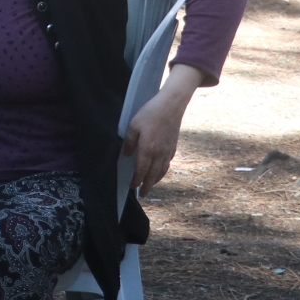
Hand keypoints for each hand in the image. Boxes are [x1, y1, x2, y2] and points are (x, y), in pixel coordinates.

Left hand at [122, 63, 205, 194]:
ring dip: (156, 180)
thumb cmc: (150, 114)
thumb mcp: (133, 126)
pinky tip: (160, 171)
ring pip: (162, 170)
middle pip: (153, 174)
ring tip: (151, 185)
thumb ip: (129, 142)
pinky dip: (163, 170)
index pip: (141, 170)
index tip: (132, 187)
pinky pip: (168, 163)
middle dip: (147, 185)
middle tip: (143, 194)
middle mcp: (160, 153)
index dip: (136, 180)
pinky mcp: (173, 146)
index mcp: (148, 149)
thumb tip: (126, 156)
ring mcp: (168, 150)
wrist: (171, 106)